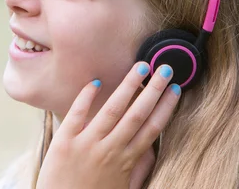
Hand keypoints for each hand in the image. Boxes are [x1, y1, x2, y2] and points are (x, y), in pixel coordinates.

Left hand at [36, 62, 180, 188]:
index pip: (151, 128)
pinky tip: (97, 81)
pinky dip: (86, 97)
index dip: (165, 107)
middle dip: (154, 90)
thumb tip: (152, 152)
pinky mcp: (63, 143)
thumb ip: (137, 170)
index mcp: (125, 162)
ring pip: (112, 109)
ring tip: (141, 66)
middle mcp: (109, 150)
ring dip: (129, 86)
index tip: (175, 90)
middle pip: (137, 114)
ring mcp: (86, 144)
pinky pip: (76, 114)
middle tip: (165, 69)